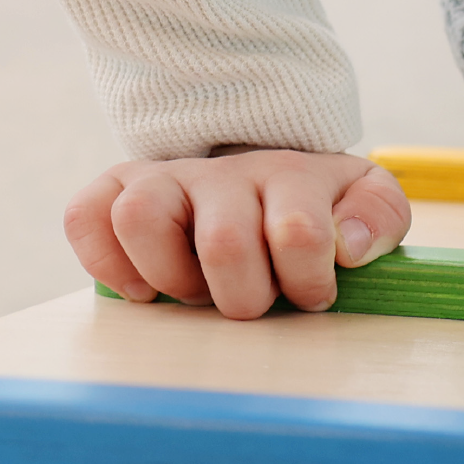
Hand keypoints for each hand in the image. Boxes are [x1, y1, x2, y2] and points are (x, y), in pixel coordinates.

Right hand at [64, 149, 410, 318]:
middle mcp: (223, 172)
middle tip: (252, 301)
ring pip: (141, 219)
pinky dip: (106, 261)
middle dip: (244, 296)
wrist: (263, 161)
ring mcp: (166, 177)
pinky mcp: (117, 188)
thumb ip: (378, 218)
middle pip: (224, 242)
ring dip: (172, 278)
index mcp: (291, 175)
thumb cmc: (317, 201)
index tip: (311, 294)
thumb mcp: (366, 200)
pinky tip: (145, 288)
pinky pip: (85, 215)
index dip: (306, 282)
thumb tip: (348, 247)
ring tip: (197, 291)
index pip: (298, 233)